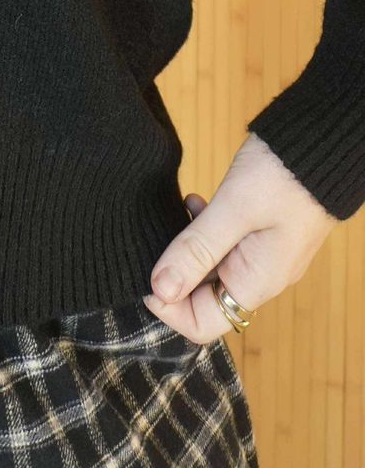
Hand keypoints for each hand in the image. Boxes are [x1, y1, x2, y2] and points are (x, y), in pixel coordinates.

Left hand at [143, 132, 338, 343]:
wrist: (322, 144)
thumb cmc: (284, 176)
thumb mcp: (234, 209)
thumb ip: (197, 249)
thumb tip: (159, 289)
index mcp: (256, 282)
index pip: (203, 324)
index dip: (168, 306)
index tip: (146, 273)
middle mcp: (259, 276)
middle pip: (203, 298)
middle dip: (174, 275)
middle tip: (154, 240)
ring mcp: (260, 254)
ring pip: (210, 268)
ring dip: (186, 248)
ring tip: (177, 214)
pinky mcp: (259, 232)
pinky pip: (221, 244)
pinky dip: (201, 229)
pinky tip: (194, 201)